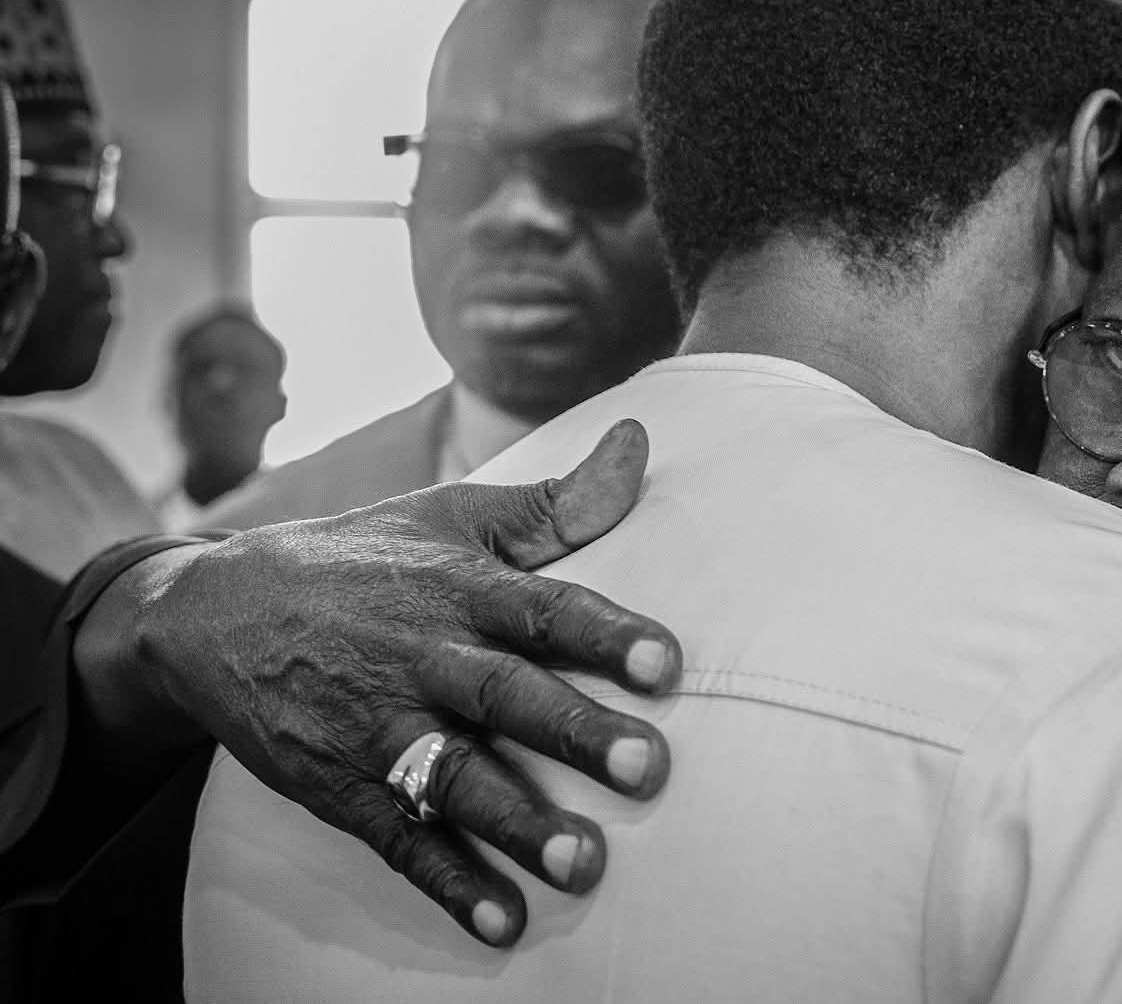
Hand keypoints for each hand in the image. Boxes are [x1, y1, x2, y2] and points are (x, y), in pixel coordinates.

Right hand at [132, 419, 679, 945]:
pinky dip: (449, 884)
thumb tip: (640, 439)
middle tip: (647, 767)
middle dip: (574, 732)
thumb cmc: (368, 559)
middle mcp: (420, 657)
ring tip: (586, 865)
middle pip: (505, 696)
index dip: (605, 633)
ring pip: (455, 779)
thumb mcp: (453, 517)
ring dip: (518, 825)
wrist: (214, 612)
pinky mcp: (340, 788)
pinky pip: (400, 842)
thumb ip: (558, 501)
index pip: (542, 607)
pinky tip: (503, 923)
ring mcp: (376, 728)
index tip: (667, 661)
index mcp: (457, 588)